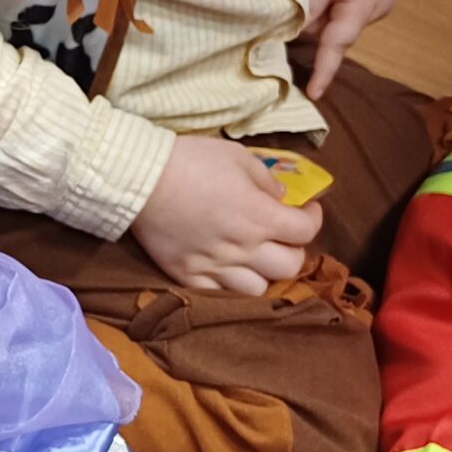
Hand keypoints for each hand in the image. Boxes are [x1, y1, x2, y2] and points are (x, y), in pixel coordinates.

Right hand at [131, 133, 323, 295]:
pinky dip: (228, 285)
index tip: (306, 209)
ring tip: (254, 257)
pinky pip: (219, 295)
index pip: (306, 230)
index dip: (312, 218)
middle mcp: (243, 248)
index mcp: (260, 216)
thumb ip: (265, 179)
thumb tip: (279, 196)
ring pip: (258, 288)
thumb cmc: (191, 160)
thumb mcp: (237, 157)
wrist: (139, 178)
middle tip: (282, 235)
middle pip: (290, 266)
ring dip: (263, 272)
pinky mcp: (188, 276)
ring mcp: (215, 267)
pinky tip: (225, 269)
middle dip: (293, 248)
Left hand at [304, 0, 407, 101]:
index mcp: (363, 9)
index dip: (324, 72)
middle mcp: (378, 10)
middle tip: (297, 0)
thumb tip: (299, 32)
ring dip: (329, 8)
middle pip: (337, 31)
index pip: (337, 48)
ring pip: (345, 17)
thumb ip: (310, 6)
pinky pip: (356, 3)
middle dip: (317, 23)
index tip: (314, 94)